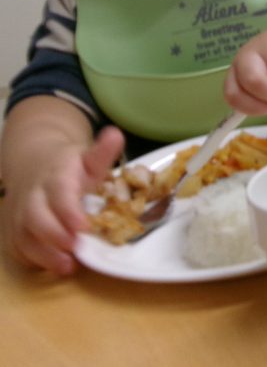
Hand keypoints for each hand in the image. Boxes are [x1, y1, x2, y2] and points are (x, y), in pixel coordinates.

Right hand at [3, 126, 122, 274]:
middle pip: (36, 218)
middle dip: (54, 236)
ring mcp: (20, 216)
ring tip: (67, 266)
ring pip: (23, 237)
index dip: (68, 211)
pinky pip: (17, 249)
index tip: (82, 226)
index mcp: (55, 176)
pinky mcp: (14, 231)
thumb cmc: (70, 167)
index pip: (59, 193)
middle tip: (76, 249)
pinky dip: (32, 261)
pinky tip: (52, 268)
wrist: (34, 165)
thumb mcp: (87, 158)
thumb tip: (116, 135)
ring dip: (43, 254)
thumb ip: (102, 152)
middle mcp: (33, 197)